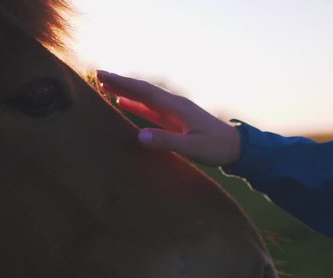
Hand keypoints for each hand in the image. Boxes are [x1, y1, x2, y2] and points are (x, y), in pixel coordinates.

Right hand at [97, 70, 240, 166]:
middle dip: (120, 82)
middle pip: (142, 90)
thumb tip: (140, 136)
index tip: (103, 75)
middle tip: (97, 74)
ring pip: (144, 98)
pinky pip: (150, 108)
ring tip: (105, 85)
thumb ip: (167, 141)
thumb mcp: (193, 147)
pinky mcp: (175, 120)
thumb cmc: (216, 148)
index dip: (123, 83)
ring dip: (125, 91)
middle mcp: (174, 105)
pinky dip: (135, 104)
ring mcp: (174, 111)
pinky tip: (123, 103)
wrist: (235, 148)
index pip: (144, 91)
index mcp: (176, 107)